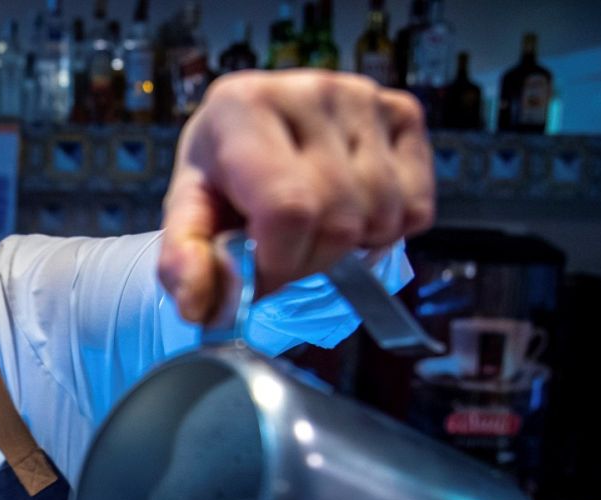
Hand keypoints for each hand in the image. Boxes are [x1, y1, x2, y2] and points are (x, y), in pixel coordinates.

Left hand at [159, 71, 435, 323]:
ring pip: (382, 217)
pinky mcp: (403, 112)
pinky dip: (387, 230)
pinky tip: (351, 209)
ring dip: (350, 245)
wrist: (253, 132)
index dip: (279, 262)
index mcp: (243, 109)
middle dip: (310, 259)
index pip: (288, 209)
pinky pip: (417, 207)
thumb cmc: (222, 175)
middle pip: (338, 220)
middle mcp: (308, 91)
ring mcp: (362, 97)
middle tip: (285, 248)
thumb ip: (184, 263)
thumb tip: (199, 307)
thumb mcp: (188, 216)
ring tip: (314, 225)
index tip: (261, 270)